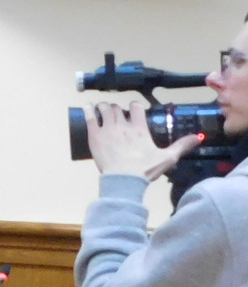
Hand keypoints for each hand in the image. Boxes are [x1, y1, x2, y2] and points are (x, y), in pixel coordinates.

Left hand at [83, 100, 202, 178]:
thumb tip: (198, 137)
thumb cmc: (145, 169)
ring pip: (104, 109)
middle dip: (117, 109)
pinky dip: (88, 110)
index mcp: (139, 129)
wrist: (124, 179)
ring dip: (103, 107)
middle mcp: (123, 126)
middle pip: (118, 108)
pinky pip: (89, 117)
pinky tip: (88, 107)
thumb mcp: (168, 157)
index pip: (137, 107)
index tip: (134, 109)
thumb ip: (182, 145)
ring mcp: (107, 129)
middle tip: (117, 115)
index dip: (135, 106)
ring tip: (103, 109)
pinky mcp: (94, 136)